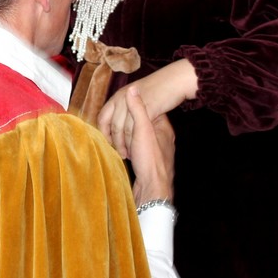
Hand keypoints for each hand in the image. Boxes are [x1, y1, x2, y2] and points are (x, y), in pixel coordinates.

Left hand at [97, 59, 195, 156]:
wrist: (173, 80)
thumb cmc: (157, 89)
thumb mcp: (137, 96)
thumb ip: (126, 107)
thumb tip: (119, 121)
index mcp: (117, 96)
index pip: (102, 116)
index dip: (103, 131)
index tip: (108, 143)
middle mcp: (120, 99)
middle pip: (110, 124)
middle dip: (112, 140)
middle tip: (116, 152)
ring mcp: (131, 104)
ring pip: (120, 128)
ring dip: (121, 143)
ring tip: (125, 154)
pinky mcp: (144, 109)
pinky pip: (133, 128)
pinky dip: (132, 141)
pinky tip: (135, 148)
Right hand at [124, 87, 175, 204]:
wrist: (154, 189)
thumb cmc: (150, 159)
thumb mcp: (142, 130)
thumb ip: (137, 109)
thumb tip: (131, 88)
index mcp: (162, 126)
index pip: (146, 109)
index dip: (132, 109)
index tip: (120, 111)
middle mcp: (161, 137)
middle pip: (140, 123)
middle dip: (126, 125)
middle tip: (114, 128)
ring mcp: (155, 150)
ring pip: (136, 137)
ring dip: (125, 138)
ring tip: (115, 141)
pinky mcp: (147, 161)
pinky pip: (135, 148)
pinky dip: (127, 148)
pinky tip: (121, 152)